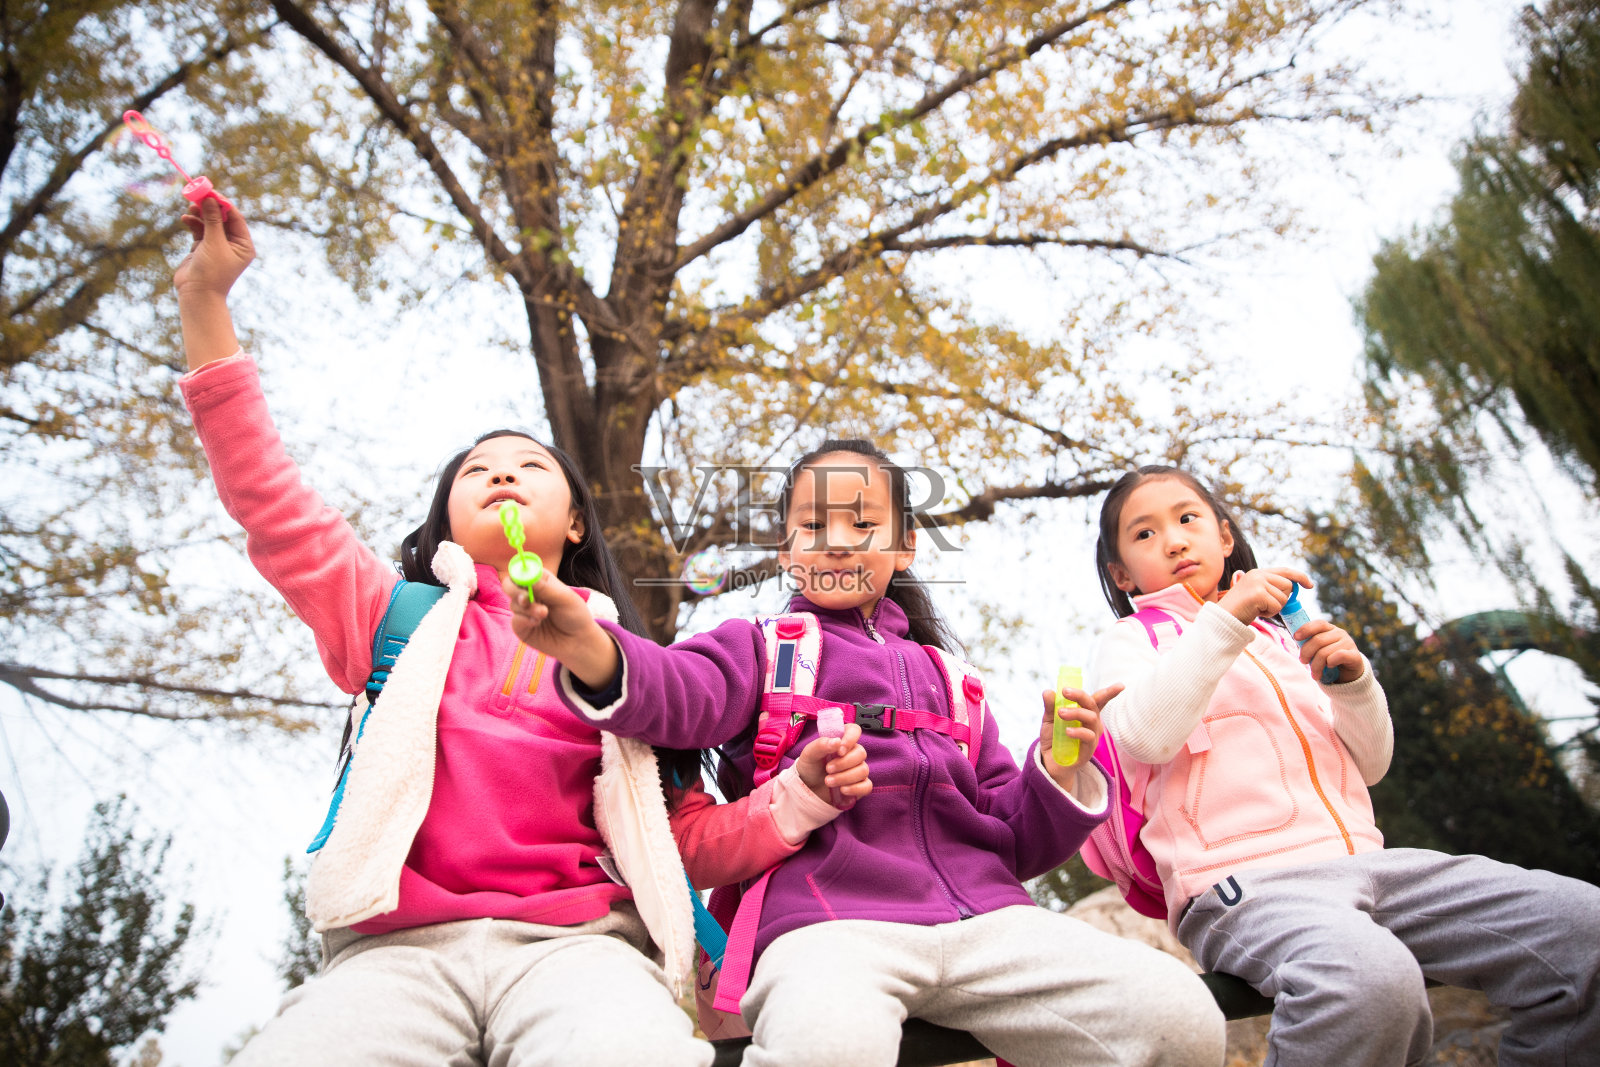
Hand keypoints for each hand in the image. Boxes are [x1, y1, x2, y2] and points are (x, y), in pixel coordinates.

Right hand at [175, 199, 253, 299]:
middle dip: (210, 206)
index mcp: (243, 245)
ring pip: (209, 222)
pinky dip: (193, 223)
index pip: (235, 217)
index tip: (210, 191)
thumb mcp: (214, 242)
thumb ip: (212, 220)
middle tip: (197, 194)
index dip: (223, 203)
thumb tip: (211, 199)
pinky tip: (185, 218)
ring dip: (200, 213)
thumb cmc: (211, 271)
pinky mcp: (202, 248)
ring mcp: (217, 245)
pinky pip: (199, 230)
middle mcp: (232, 244)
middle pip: (222, 218)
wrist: (197, 294)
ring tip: (190, 207)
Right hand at [502, 571, 619, 689]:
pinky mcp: (521, 627)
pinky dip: (525, 621)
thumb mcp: (564, 598)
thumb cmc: (575, 615)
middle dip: (514, 591)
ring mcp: (524, 610)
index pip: (522, 570)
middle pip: (509, 585)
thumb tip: (527, 576)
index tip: (524, 580)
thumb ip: (545, 588)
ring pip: (513, 604)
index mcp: (540, 581)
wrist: (578, 641)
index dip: (519, 572)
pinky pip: (515, 620)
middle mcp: (529, 593)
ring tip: (544, 614)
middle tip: (526, 599)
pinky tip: (538, 623)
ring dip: (528, 609)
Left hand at [795, 723, 871, 805]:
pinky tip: (842, 790)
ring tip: (828, 781)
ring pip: (863, 770)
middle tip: (828, 769)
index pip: (854, 730)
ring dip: (845, 777)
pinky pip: (867, 786)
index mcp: (841, 741)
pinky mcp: (860, 785)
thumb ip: (821, 745)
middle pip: (861, 753)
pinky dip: (854, 789)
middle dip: (843, 763)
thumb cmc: (810, 767)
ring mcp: (858, 769)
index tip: (840, 750)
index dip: (850, 738)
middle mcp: (852, 753)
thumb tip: (837, 741)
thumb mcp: (809, 754)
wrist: (808, 788)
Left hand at [1037, 683, 1118, 794]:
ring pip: (1091, 719)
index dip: (1109, 693)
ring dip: (1076, 712)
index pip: (1099, 701)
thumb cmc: (1053, 739)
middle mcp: (1092, 724)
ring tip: (1060, 713)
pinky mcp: (1088, 750)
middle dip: (1080, 695)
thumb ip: (1050, 706)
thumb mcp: (1049, 720)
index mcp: (1085, 714)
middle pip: (1093, 705)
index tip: (1121, 685)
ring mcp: (1092, 737)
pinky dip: (1078, 732)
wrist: (1048, 763)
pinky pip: (1088, 737)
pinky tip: (1067, 731)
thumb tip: (1048, 691)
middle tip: (1065, 691)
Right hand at [1218, 566, 1308, 624]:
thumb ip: (1271, 587)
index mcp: (1257, 573)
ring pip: (1284, 598)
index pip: (1285, 571)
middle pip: (1288, 586)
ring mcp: (1258, 582)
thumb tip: (1293, 587)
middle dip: (1282, 599)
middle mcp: (1258, 574)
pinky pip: (1277, 607)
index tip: (1310, 585)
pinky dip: (1269, 614)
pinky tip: (1255, 612)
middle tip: (1264, 606)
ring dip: (1274, 608)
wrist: (1223, 618)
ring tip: (1257, 609)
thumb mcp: (1256, 594)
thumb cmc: (1240, 610)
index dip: (1300, 577)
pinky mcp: (1258, 593)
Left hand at [1290, 618, 1365, 682]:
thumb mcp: (1319, 649)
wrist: (1349, 674)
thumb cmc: (1329, 660)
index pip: (1318, 624)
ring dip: (1316, 666)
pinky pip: (1339, 656)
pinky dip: (1330, 662)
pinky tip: (1329, 667)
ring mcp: (1349, 643)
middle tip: (1303, 662)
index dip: (1306, 629)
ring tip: (1314, 674)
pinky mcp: (1355, 655)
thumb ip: (1309, 643)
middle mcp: (1340, 633)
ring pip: (1325, 652)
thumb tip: (1295, 637)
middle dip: (1306, 653)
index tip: (1296, 637)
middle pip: (1318, 640)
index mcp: (1330, 629)